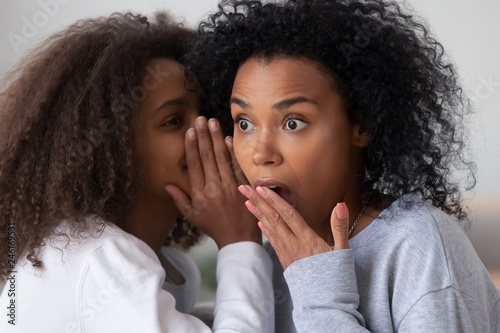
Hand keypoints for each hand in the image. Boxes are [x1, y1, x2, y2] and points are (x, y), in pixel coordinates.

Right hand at [166, 117, 260, 248]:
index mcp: (200, 194)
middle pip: (207, 157)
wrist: (238, 238)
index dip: (191, 147)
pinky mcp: (244, 186)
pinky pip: (237, 165)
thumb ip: (180, 199)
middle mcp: (214, 188)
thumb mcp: (193, 216)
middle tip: (201, 119)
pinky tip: (228, 139)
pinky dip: (232, 152)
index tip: (190, 132)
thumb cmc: (213, 226)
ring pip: (222, 157)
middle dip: (203, 136)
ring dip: (217, 138)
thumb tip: (166, 184)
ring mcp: (231, 186)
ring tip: (213, 123)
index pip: (194, 165)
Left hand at [238, 185, 349, 269]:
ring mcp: (288, 254)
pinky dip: (266, 230)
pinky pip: (273, 242)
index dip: (274, 200)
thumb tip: (340, 205)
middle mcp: (294, 246)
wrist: (326, 307)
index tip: (262, 188)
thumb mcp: (343, 253)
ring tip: (247, 201)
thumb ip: (340, 227)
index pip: (288, 215)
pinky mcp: (286, 262)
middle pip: (273, 219)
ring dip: (258, 214)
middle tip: (243, 188)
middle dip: (258, 202)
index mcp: (308, 240)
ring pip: (270, 229)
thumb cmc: (337, 280)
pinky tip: (260, 223)